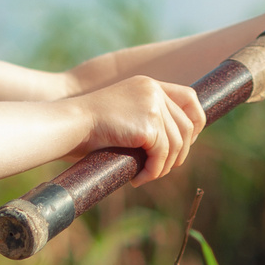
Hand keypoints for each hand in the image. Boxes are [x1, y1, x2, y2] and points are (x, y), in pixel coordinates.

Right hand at [70, 75, 204, 179]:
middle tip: (161, 169)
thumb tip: (174, 145)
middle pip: (187, 126)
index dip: (195, 122)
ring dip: (164, 167)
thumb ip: (146, 118)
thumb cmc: (87, 127)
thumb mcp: (123, 113)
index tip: (187, 142)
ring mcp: (152, 106)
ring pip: (176, 144)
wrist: (69, 124)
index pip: (189, 97)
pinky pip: (162, 156)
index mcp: (149, 85)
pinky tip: (137, 179)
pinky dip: (153, 172)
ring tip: (146, 176)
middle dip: (180, 153)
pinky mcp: (148, 125)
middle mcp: (154, 91)